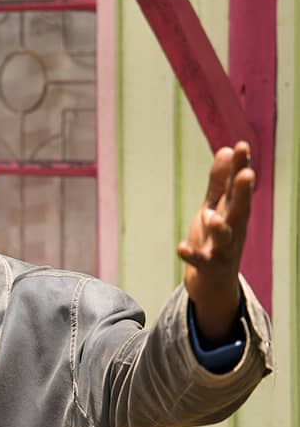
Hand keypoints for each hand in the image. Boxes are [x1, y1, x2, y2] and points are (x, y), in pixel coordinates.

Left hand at [177, 141, 252, 343]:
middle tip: (246, 173)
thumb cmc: (216, 239)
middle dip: (243, 192)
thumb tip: (225, 150)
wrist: (213, 281)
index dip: (241, 167)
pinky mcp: (208, 267)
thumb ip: (219, 182)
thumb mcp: (216, 207)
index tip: (242, 146)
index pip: (239, 187)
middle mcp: (234, 229)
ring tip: (212, 217)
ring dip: (220, 227)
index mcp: (234, 213)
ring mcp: (222, 249)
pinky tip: (181, 247)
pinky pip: (200, 261)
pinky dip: (191, 254)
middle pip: (240, 209)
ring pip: (225, 237)